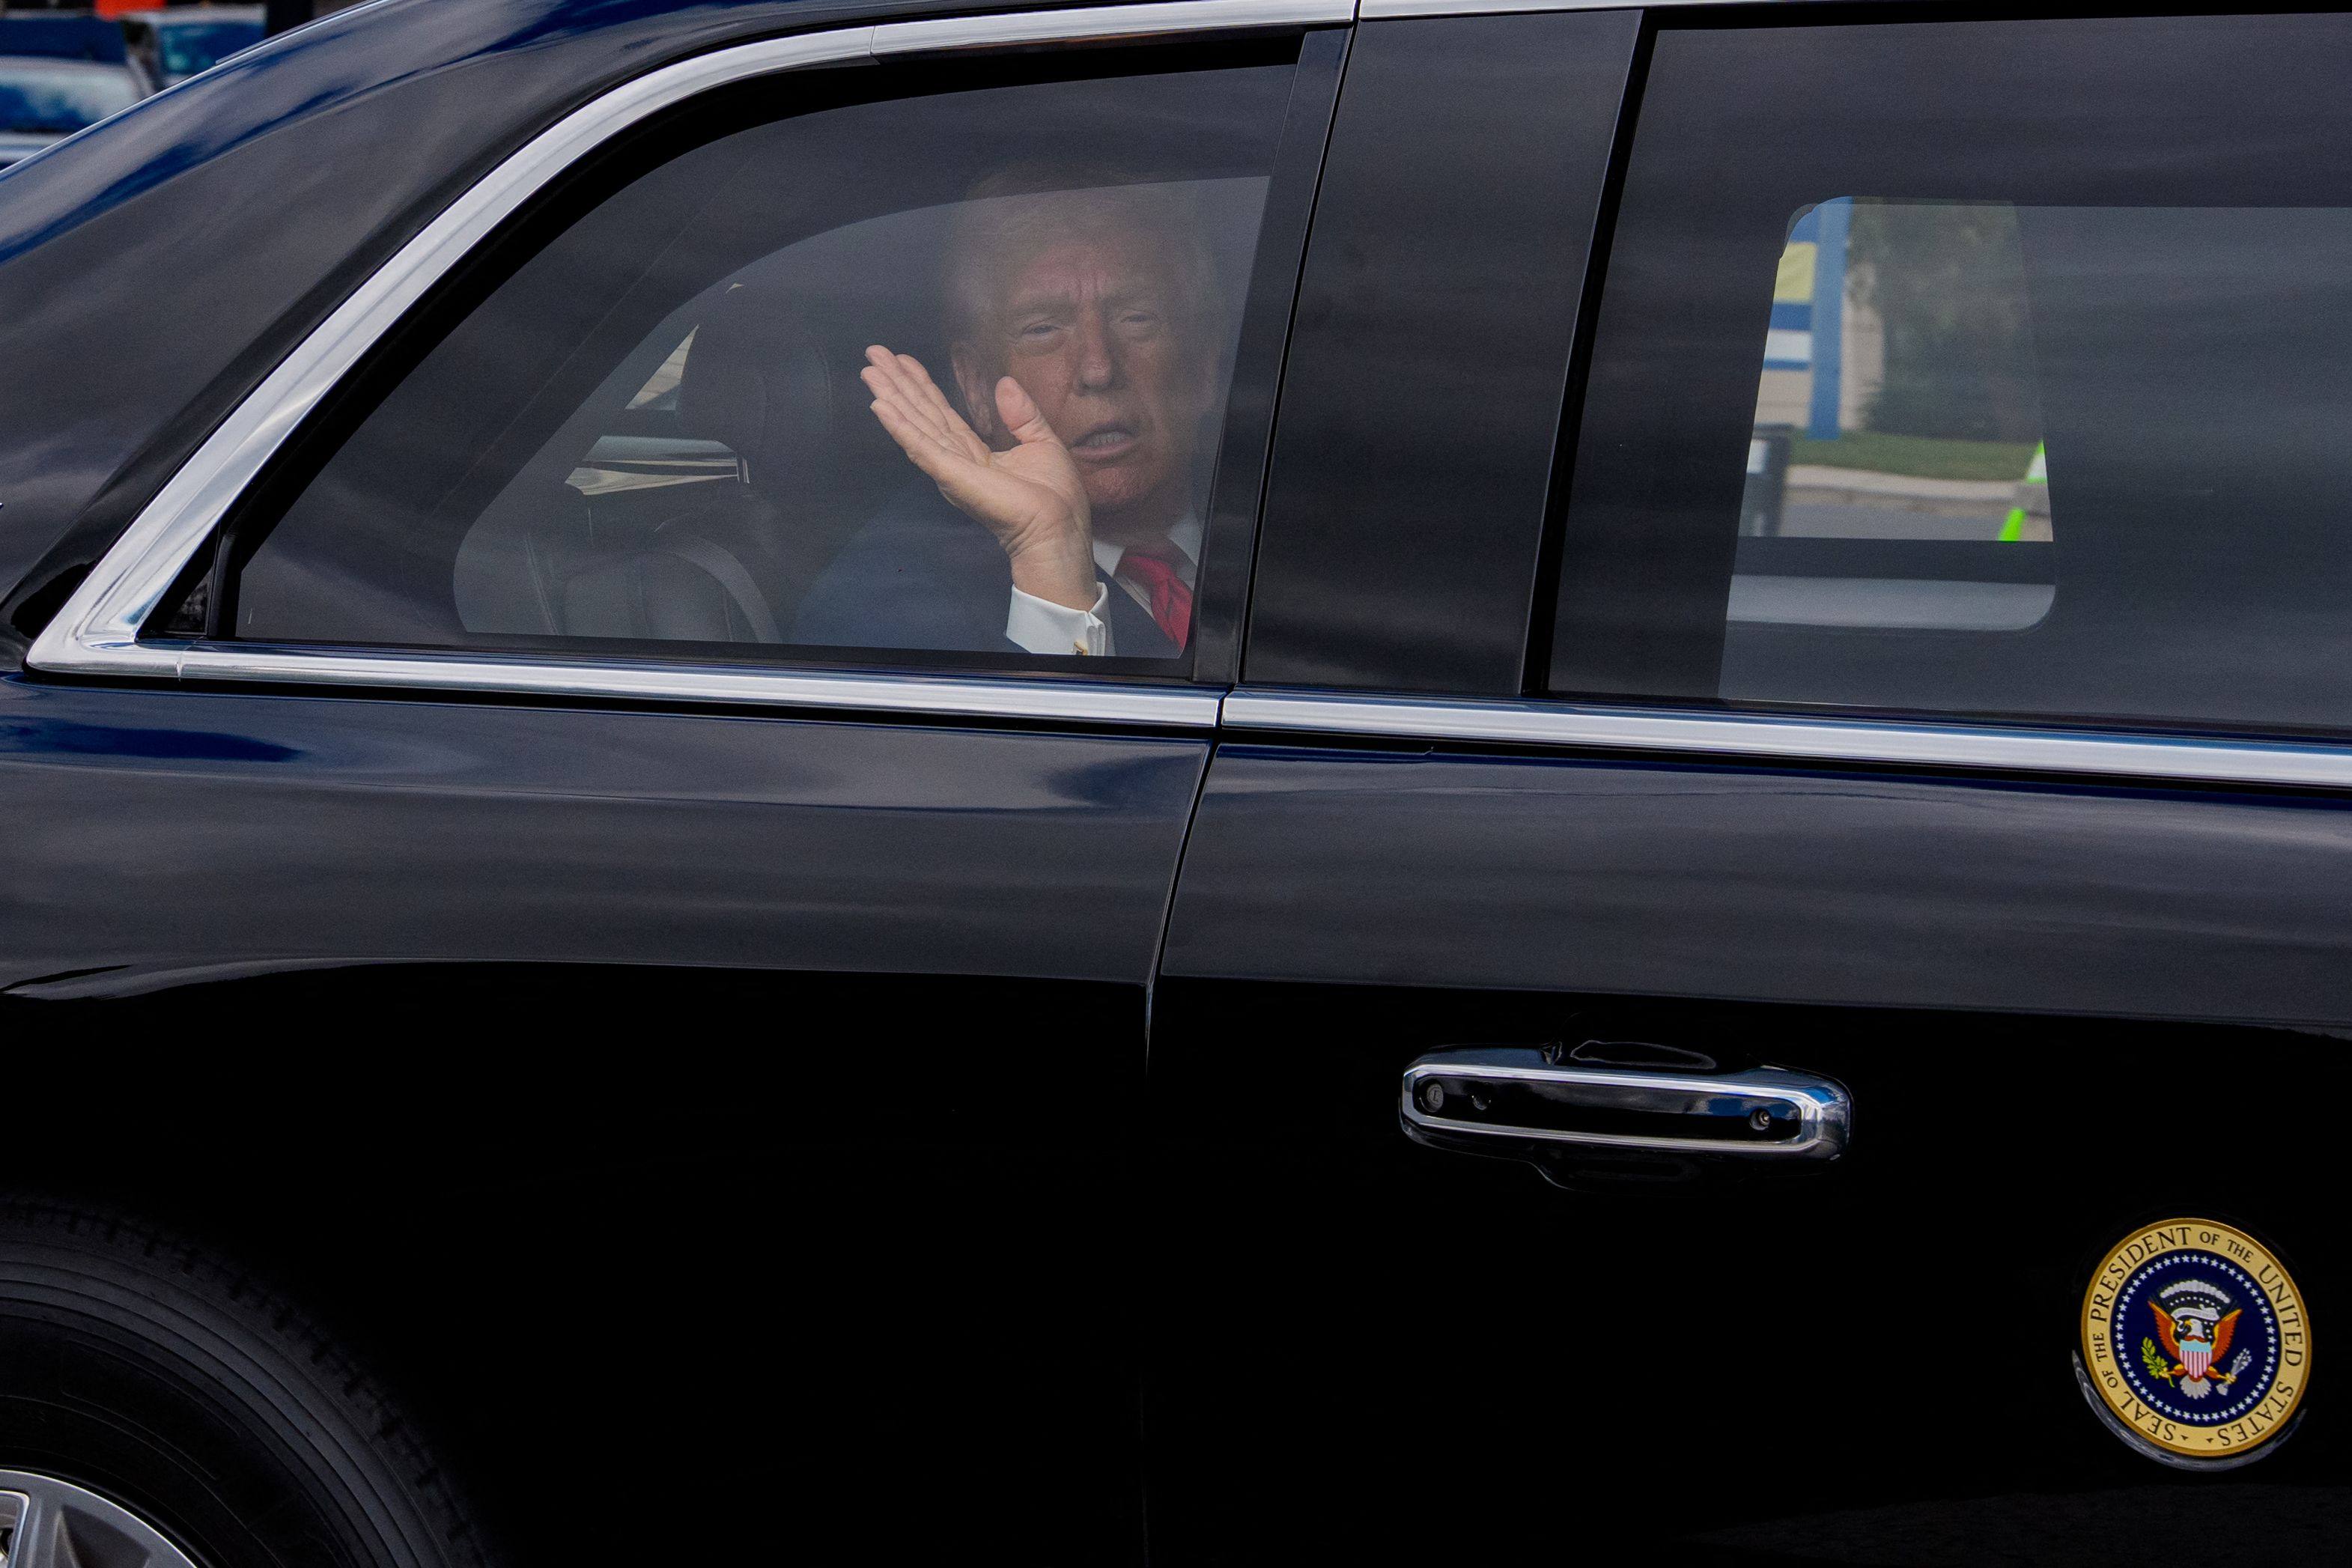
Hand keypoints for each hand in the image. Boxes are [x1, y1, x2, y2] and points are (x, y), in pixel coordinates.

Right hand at [860, 346, 1097, 611]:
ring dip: (890, 396)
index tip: (903, 360)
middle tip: (874, 353)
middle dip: (897, 384)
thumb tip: (1004, 382)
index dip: (922, 385)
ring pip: (914, 424)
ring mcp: (949, 468)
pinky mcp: (950, 475)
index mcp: (974, 452)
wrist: (1056, 528)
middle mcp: (955, 458)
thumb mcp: (1041, 442)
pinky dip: (899, 426)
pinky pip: (920, 446)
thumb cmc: (1053, 496)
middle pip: (920, 414)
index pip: (941, 413)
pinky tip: (880, 405)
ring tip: (869, 370)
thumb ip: (1021, 413)